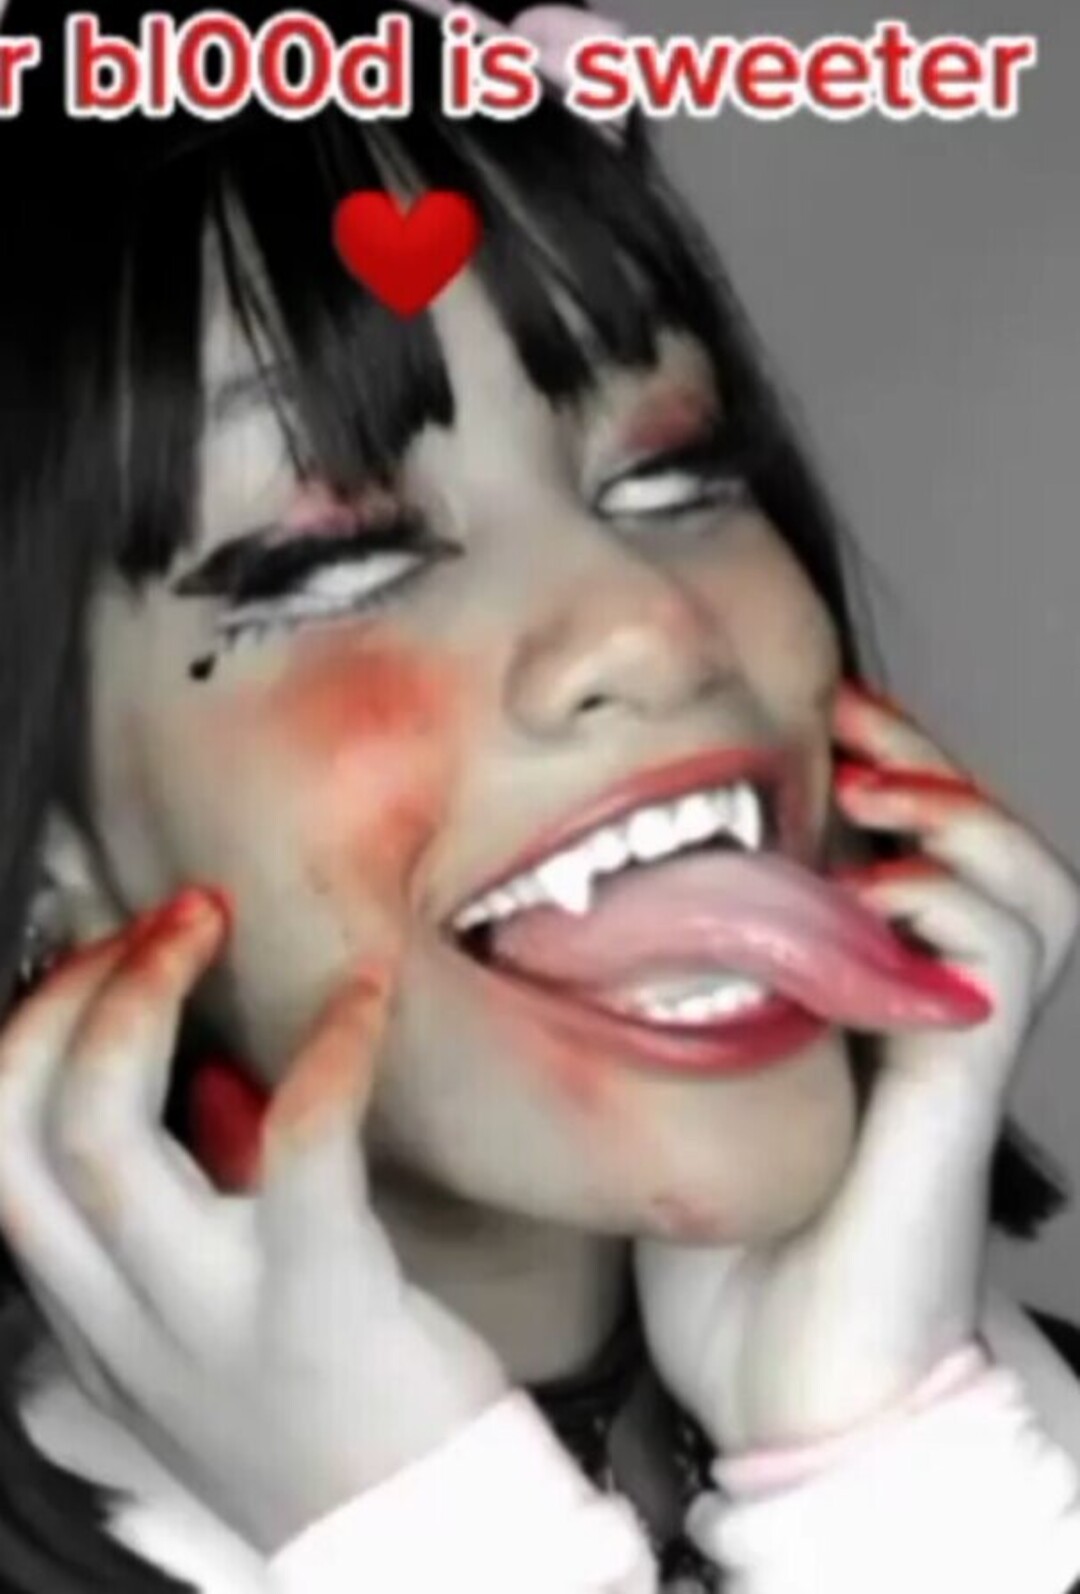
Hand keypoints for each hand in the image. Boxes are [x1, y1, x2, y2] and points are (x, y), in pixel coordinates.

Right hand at [0, 890, 506, 1553]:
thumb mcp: (206, 1325)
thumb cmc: (327, 1418)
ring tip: (203, 924)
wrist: (417, 1548)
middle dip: (70, 999)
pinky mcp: (321, 1309)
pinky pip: (297, 1156)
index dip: (29, 1033)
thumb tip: (214, 1074)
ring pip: (101, 1144)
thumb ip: (185, 1211)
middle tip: (160, 922)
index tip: (100, 957)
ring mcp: (210, 1317)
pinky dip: (324, 1053)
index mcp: (92, 1313)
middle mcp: (125, 1317)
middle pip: (22, 1135)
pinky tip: (364, 990)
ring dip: (139, 1003)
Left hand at [635, 682, 1079, 1452]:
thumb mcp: (684, 1095)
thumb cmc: (729, 1257)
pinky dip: (950, 900)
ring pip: (1028, 891)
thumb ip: (678, 1000)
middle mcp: (928, 1013)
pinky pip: (996, 960)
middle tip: (858, 715)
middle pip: (988, 851)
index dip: (888, 770)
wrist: (787, 1392)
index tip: (820, 709)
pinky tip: (880, 892)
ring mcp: (953, 1047)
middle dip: (932, 764)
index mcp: (869, 1002)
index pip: (912, 852)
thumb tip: (596, 893)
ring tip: (884, 791)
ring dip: (960, 818)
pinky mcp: (958, 1087)